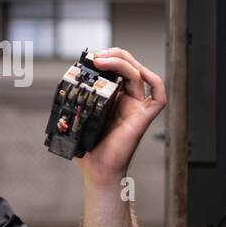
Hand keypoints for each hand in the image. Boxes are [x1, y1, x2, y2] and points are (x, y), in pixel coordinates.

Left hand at [76, 47, 166, 189]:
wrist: (97, 172)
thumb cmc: (89, 149)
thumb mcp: (77, 117)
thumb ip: (76, 99)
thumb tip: (67, 80)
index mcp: (114, 98)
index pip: (116, 69)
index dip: (107, 58)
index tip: (90, 57)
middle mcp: (128, 100)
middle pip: (130, 65)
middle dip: (115, 54)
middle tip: (97, 56)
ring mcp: (137, 107)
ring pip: (139, 74)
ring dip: (122, 62)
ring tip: (103, 60)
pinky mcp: (143, 117)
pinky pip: (158, 96)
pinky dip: (154, 80)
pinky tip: (139, 72)